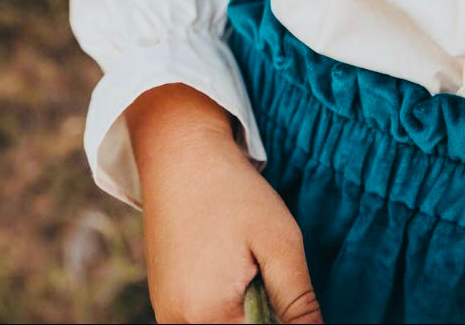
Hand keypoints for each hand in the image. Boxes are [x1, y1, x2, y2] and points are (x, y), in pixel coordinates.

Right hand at [128, 84, 322, 323]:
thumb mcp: (279, 243)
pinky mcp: (166, 302)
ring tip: (249, 264)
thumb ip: (298, 302)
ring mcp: (168, 314)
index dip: (286, 318)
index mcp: (207, 315)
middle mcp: (178, 323)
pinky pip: (205, 318)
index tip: (282, 279)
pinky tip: (232, 266)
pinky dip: (228, 304)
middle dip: (265, 316)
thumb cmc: (233, 193)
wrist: (180, 156)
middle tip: (267, 269)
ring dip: (247, 312)